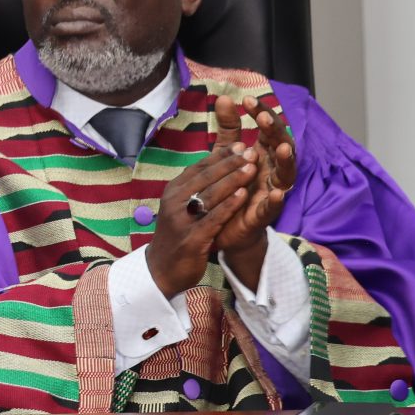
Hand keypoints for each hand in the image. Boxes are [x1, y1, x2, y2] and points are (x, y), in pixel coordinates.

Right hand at [145, 141, 257, 298]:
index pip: (198, 168)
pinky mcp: (192, 238)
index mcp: (173, 191)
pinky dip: (229, 205)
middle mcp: (174, 202)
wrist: (162, 269)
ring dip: (232, 180)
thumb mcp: (181, 207)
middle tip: (251, 151)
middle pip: (205, 178)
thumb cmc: (177, 235)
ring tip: (252, 168)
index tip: (241, 145)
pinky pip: (214, 217)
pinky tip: (244, 195)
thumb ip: (195, 188)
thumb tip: (217, 165)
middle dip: (230, 163)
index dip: (220, 156)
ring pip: (210, 195)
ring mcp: (182, 220)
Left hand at [209, 94, 298, 290]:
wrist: (224, 225)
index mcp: (263, 154)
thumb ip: (228, 128)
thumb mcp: (226, 153)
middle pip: (280, 146)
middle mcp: (272, 170)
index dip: (261, 114)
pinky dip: (276, 200)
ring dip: (286, 161)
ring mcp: (271, 191)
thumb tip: (224, 97)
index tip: (248, 100)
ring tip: (284, 148)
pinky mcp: (264, 214)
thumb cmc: (232, 185)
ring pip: (285, 175)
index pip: (267, 129)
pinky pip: (273, 207)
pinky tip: (276, 193)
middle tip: (264, 118)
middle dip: (274, 132)